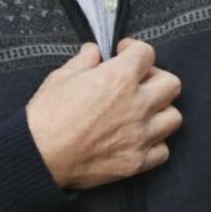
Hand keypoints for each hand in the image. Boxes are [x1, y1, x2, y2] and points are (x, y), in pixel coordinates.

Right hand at [25, 37, 182, 189]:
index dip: (134, 49)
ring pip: (173, 117)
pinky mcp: (136, 162)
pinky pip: (163, 150)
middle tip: (137, 82)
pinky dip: (154, 143)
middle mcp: (138, 105)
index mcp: (120, 78)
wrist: (37, 156)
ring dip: (160, 112)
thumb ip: (85, 60)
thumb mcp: (62, 76)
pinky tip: (138, 138)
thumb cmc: (46, 115)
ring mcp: (140, 135)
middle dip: (155, 78)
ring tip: (141, 112)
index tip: (123, 54)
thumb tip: (95, 51)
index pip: (147, 53)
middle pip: (171, 84)